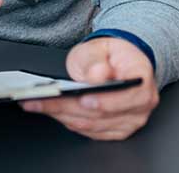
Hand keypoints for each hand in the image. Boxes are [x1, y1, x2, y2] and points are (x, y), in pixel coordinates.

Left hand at [20, 37, 157, 140]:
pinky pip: (91, 131)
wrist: (114, 63)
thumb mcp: (97, 48)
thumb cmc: (107, 55)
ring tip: (38, 104)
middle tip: (41, 99)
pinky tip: (51, 111)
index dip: (105, 101)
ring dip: (63, 116)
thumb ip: (96, 60)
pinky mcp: (117, 130)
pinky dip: (69, 121)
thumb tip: (98, 75)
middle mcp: (141, 103)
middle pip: (104, 114)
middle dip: (69, 107)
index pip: (128, 96)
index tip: (83, 99)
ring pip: (93, 125)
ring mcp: (130, 119)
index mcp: (141, 78)